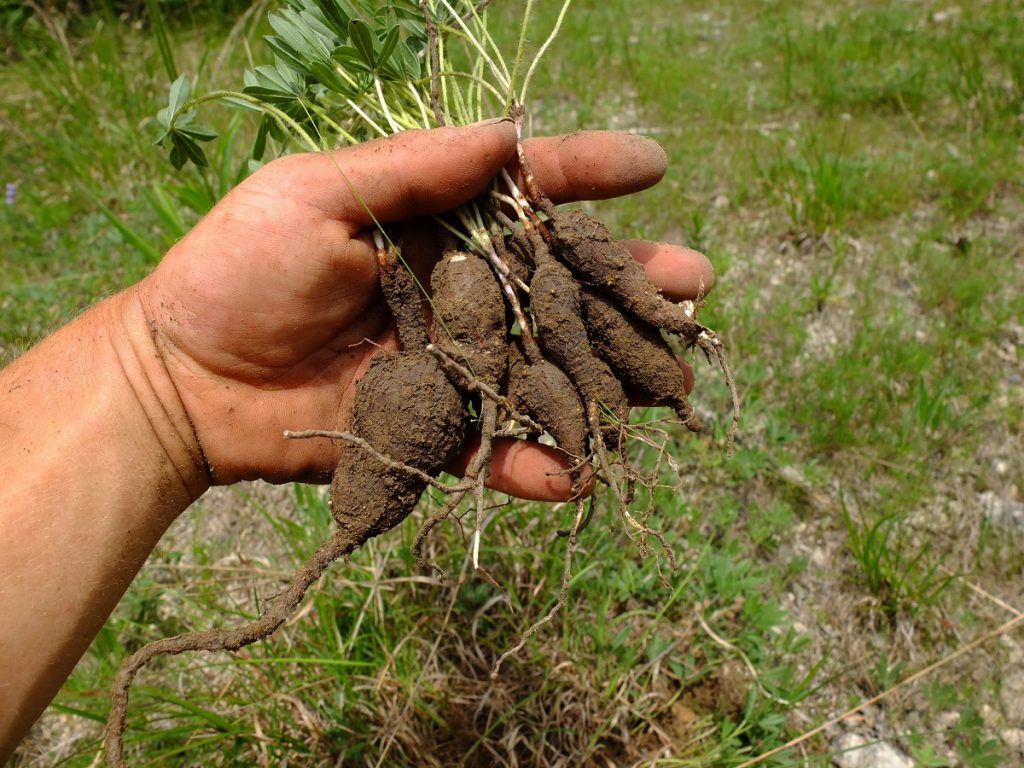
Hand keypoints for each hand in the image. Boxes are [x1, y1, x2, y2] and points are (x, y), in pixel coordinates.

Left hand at [128, 121, 713, 497]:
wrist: (185, 382)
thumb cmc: (238, 271)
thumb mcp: (316, 193)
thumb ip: (414, 168)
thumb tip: (506, 134)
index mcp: (431, 224)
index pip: (523, 193)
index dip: (587, 175)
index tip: (651, 165)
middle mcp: (454, 291)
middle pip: (558, 286)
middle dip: (628, 285)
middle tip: (695, 286)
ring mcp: (449, 364)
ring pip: (545, 368)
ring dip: (608, 376)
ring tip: (672, 378)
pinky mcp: (431, 430)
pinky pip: (494, 450)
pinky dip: (534, 465)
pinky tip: (579, 469)